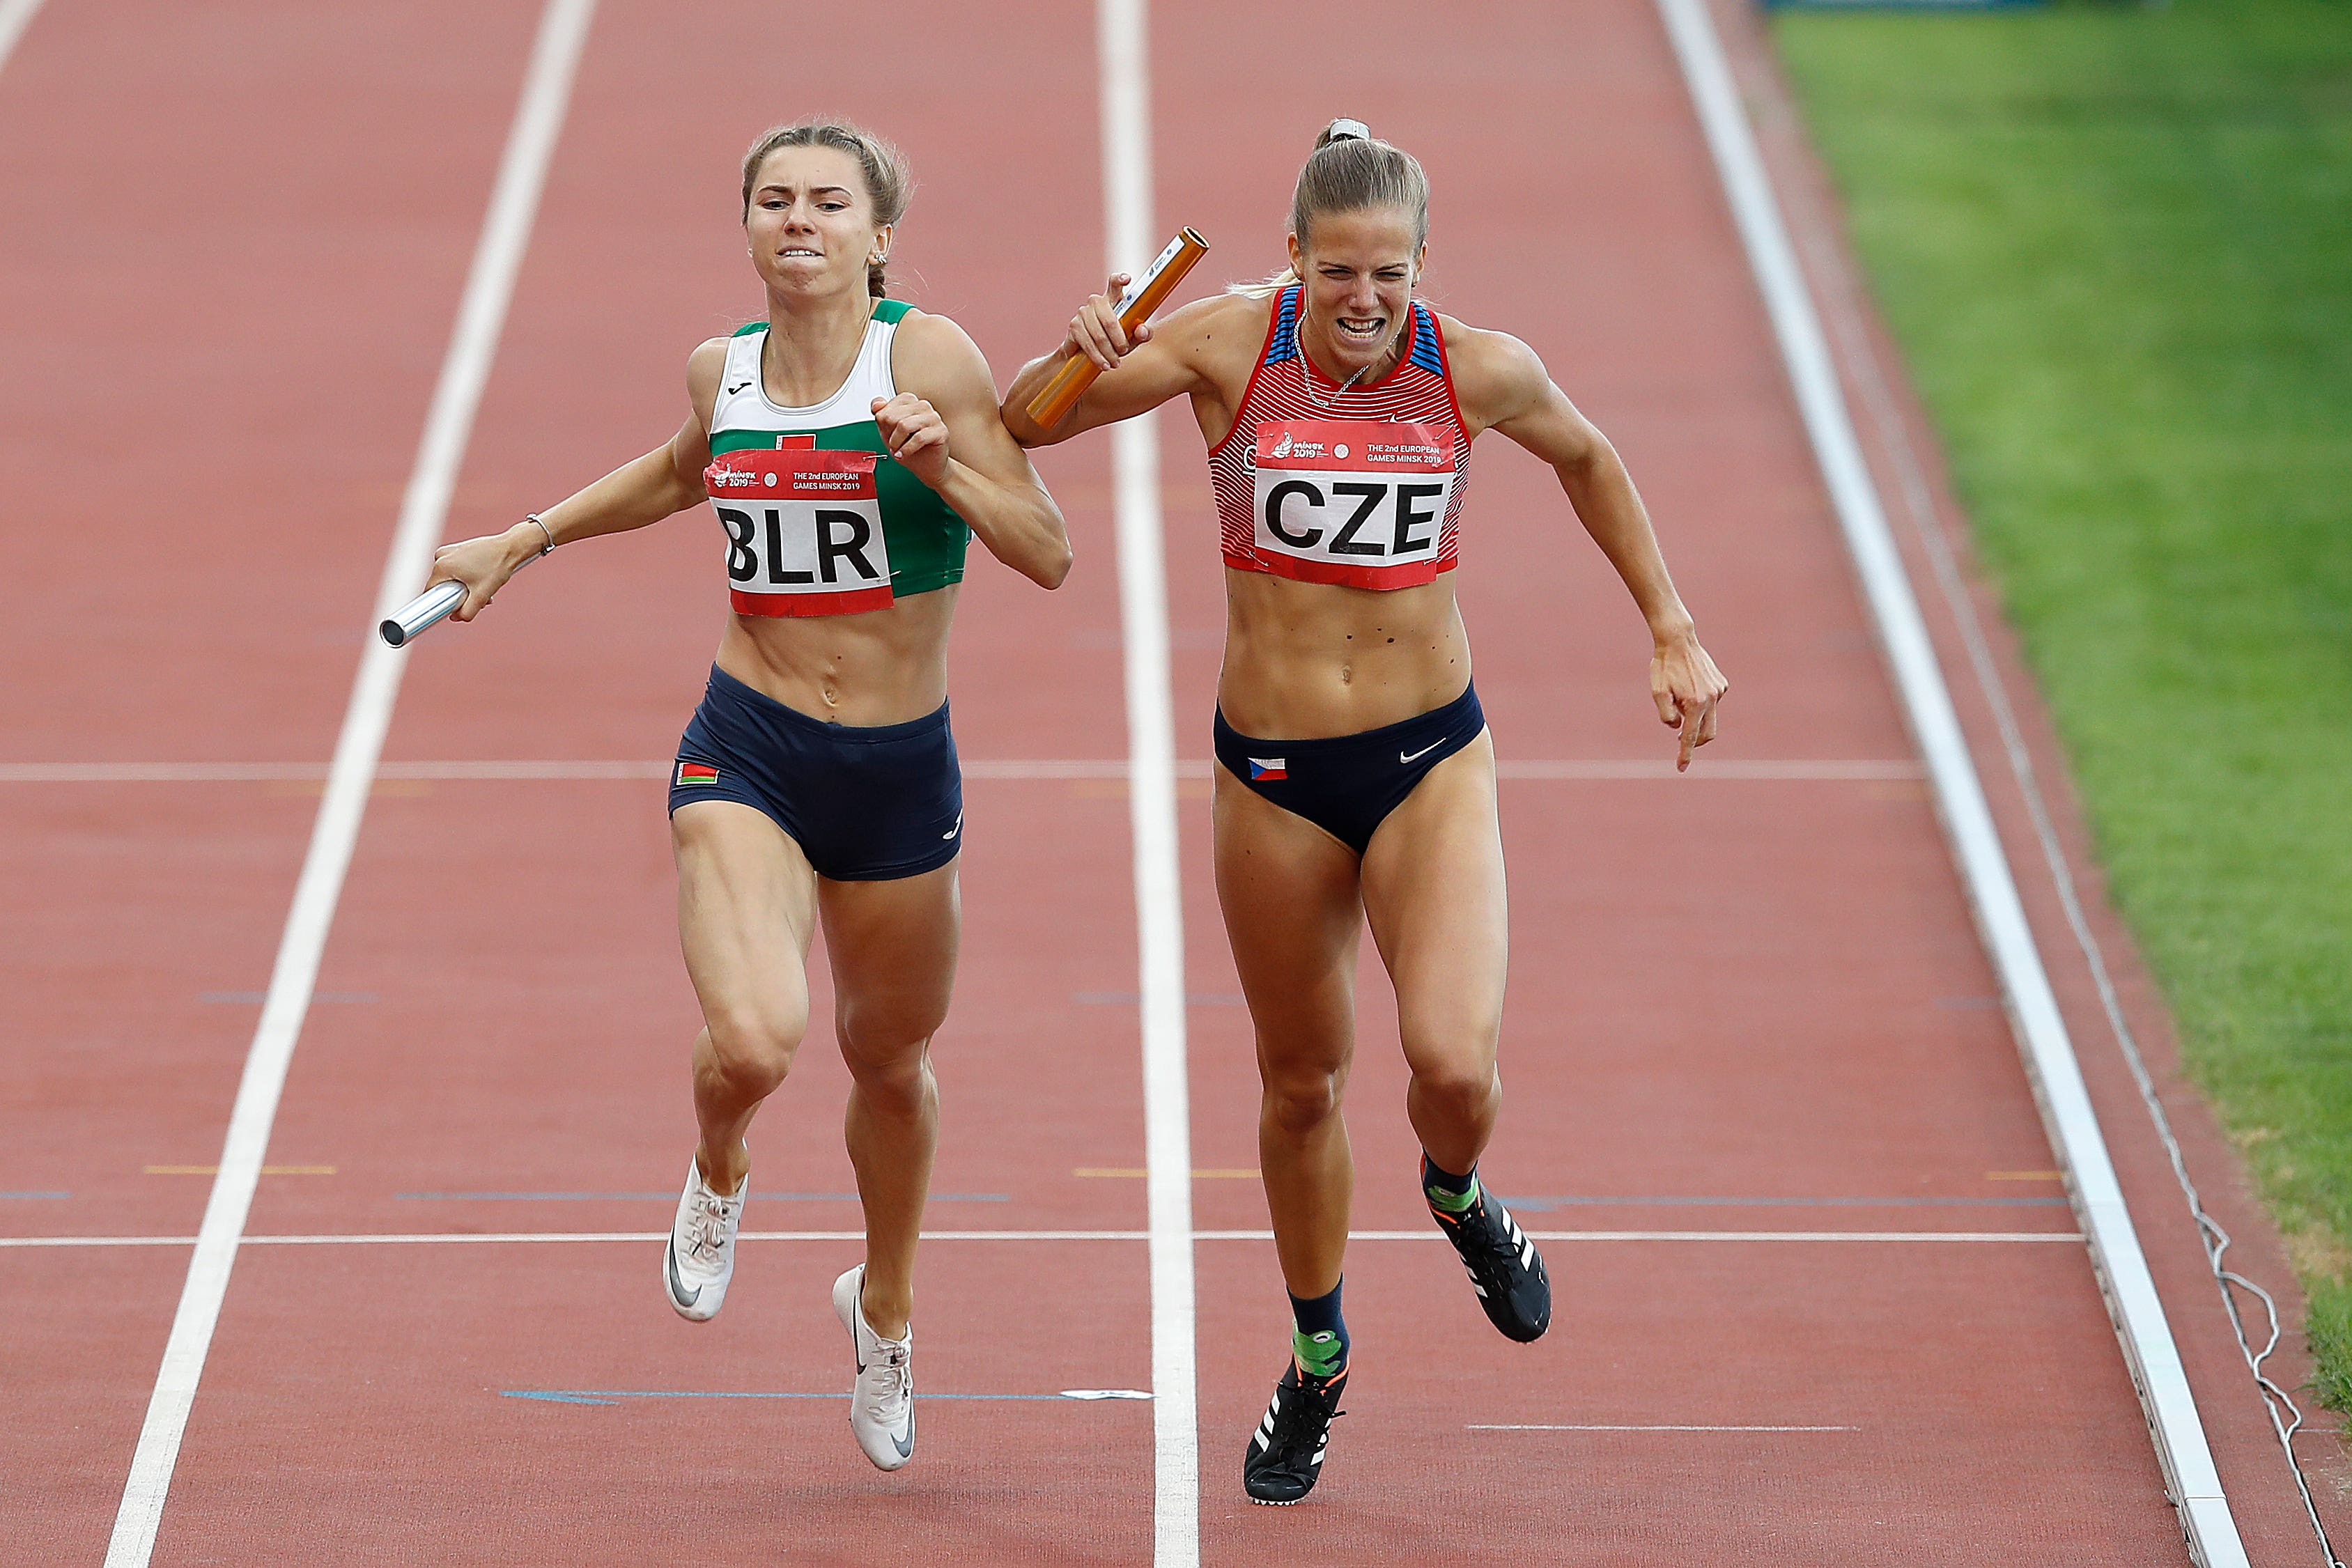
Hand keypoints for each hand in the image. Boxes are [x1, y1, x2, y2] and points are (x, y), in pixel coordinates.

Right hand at [428, 526, 535, 620]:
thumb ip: (466, 611)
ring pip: (452, 580)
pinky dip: (468, 579)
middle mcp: (441, 556)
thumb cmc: (497, 566)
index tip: (456, 608)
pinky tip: (483, 581)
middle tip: (480, 600)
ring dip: (467, 589)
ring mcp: (449, 552)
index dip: (443, 604)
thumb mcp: (481, 595)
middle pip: (444, 587)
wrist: (511, 548)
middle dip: (461, 597)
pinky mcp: (457, 550)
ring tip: (485, 590)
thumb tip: (455, 617)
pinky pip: (457, 571)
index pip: (431, 593)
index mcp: (441, 566)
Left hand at [872, 393, 950, 488]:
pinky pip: (918, 438)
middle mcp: (922, 406)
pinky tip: (904, 454)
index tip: (887, 434)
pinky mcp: (941, 431)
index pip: (887, 408)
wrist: (927, 467)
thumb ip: (881, 415)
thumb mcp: (888, 431)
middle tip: (892, 445)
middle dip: (889, 435)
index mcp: (909, 402)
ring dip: (896, 443)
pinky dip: (907, 449)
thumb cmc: (910, 447)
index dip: (883, 425)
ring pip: (904, 425)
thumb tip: (876, 405)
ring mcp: (933, 417)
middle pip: (893, 417)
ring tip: (897, 450)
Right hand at [1064, 272, 1150, 370]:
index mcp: (1113, 299)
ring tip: (1115, 363)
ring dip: (1109, 353)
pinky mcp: (1073, 326)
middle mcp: (1096, 302)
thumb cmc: (1113, 342)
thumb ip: (1142, 334)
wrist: (1085, 356)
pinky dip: (1097, 357)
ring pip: (1099, 335)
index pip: (1115, 284)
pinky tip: (1104, 365)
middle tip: (1124, 352)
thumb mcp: (1131, 339)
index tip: (1126, 279)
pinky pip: (1087, 344)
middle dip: (1119, 340)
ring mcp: (1083, 313)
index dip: (1120, 280)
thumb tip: (1143, 330)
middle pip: (1110, 320)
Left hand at [1650, 630, 1727, 771]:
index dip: (1685, 755)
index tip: (1681, 768)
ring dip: (1696, 717)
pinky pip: (1711, 701)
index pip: (1689, 737)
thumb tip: (1678, 729)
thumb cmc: (1663, 667)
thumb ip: (1667, 716)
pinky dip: (1701, 703)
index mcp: (1695, 703)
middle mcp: (1711, 699)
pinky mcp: (1721, 684)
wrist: (1678, 640)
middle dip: (1695, 741)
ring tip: (1679, 698)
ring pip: (1709, 716)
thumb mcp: (1658, 693)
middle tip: (1680, 740)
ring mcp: (1719, 691)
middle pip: (1707, 733)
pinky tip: (1689, 687)